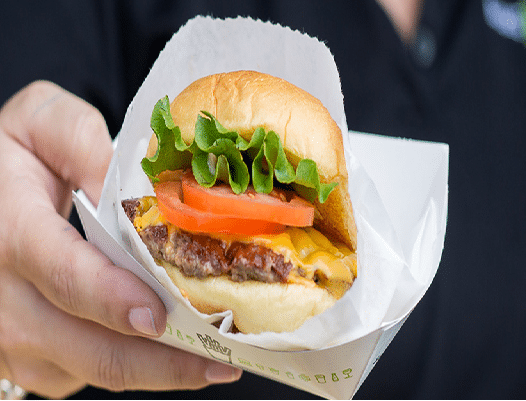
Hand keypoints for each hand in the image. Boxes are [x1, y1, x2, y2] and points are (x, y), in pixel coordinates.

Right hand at [0, 81, 240, 397]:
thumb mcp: (42, 123)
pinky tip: (175, 352)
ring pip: (90, 371)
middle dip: (161, 361)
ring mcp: (12, 336)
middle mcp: (4, 298)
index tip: (161, 315)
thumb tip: (135, 193)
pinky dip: (134, 367)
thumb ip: (86, 146)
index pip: (63, 274)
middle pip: (87, 346)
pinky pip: (83, 374)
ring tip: (215, 361)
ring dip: (156, 371)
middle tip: (223, 360)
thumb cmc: (15, 154)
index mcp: (10, 231)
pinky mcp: (26, 355)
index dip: (113, 299)